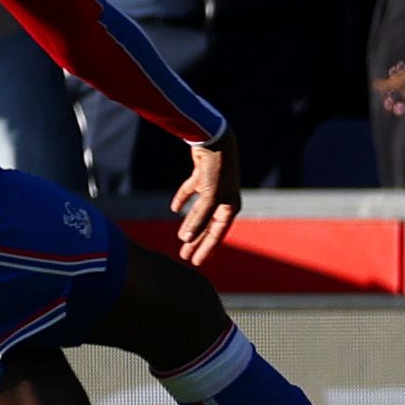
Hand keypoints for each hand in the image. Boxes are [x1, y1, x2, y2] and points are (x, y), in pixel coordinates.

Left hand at [171, 131, 241, 264]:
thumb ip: (198, 219)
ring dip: (191, 225)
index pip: (217, 234)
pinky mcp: (202, 177)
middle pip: (208, 226)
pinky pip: (191, 193)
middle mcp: (224, 198)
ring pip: (200, 213)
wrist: (215, 141)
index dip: (206, 249)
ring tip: (181, 239)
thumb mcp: (208, 198)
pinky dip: (183, 201)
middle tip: (185, 257)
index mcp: (230, 206)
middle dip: (197, 242)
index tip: (195, 262)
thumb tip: (186, 239)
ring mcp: (212, 188)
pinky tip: (174, 209)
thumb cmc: (217, 171)